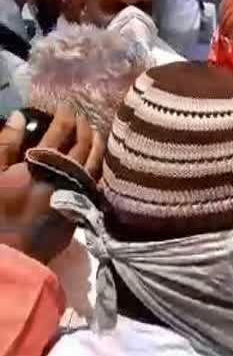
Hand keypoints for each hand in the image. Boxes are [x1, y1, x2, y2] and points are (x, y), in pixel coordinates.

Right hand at [0, 109, 104, 263]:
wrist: (15, 250)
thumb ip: (5, 144)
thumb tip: (19, 116)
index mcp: (43, 162)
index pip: (61, 130)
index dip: (64, 115)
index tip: (63, 106)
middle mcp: (67, 172)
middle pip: (83, 142)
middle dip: (83, 125)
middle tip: (80, 116)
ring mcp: (79, 188)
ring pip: (96, 158)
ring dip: (96, 141)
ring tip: (93, 131)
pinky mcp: (84, 204)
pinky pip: (98, 177)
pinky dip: (100, 163)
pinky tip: (97, 158)